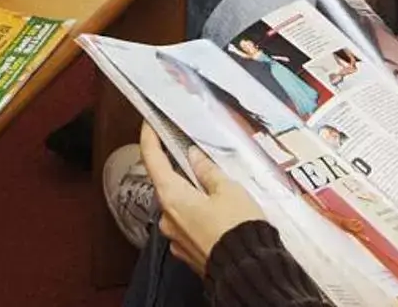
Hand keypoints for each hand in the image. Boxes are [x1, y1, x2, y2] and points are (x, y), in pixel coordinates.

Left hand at [138, 126, 266, 274]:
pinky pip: (188, 225)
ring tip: (219, 190)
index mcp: (172, 197)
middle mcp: (168, 218)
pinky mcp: (188, 252)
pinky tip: (218, 214)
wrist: (248, 272)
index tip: (149, 124)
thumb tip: (194, 157)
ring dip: (193, 195)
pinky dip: (198, 215)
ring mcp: (176, 238)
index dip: (149, 138)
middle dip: (181, 171)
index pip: (152, 159)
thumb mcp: (228, 189)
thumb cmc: (238, 230)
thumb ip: (207, 171)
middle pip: (167, 183)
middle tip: (198, 158)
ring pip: (180, 206)